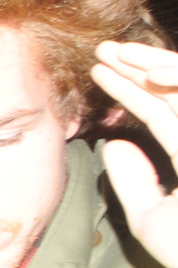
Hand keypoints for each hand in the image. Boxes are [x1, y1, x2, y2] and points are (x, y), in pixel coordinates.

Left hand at [94, 40, 177, 267]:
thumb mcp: (151, 219)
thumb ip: (132, 182)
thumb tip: (113, 143)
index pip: (161, 115)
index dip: (131, 91)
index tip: (98, 71)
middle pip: (176, 94)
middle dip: (142, 67)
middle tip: (104, 48)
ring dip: (159, 65)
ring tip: (118, 53)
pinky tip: (152, 74)